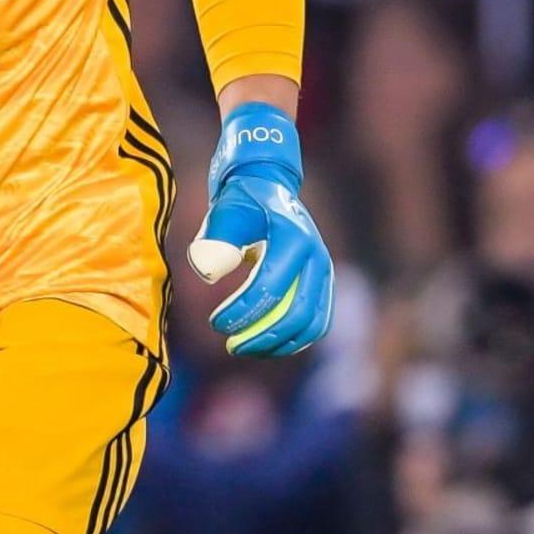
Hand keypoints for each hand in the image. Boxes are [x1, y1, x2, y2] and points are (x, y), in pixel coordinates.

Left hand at [187, 102, 334, 356]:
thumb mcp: (224, 209)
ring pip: (312, 325)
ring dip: (279, 344)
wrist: (267, 185)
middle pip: (296, 313)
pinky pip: (317, 322)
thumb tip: (208, 274)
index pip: (270, 287)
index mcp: (293, 237)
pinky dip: (294, 340)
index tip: (215, 323)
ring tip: (244, 348)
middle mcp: (317, 256)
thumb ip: (215, 238)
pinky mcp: (323, 284)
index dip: (242, 312)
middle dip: (262, 336)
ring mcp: (325, 271)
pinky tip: (265, 345)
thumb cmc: (240, 199)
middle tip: (230, 345)